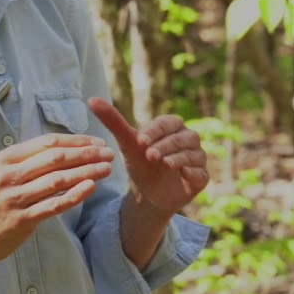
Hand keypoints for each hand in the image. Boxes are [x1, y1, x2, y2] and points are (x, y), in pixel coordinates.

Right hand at [0, 133, 113, 266]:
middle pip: (55, 158)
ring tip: (106, 169)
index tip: (99, 143)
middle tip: (109, 154)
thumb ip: (33, 160)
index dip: (76, 141)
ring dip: (86, 172)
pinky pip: (53, 205)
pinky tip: (91, 187)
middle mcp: (9, 175)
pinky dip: (74, 195)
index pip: (48, 142)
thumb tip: (71, 146)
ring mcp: (14, 198)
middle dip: (85, 154)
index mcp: (7, 158)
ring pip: (57, 180)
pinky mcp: (21, 219)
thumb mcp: (8, 173)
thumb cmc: (0, 201)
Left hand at [88, 98, 208, 214]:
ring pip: (194, 153)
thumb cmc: (141, 164)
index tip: (140, 141)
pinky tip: (184, 174)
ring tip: (165, 164)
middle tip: (150, 155)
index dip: (155, 131)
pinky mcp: (201, 178)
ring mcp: (197, 158)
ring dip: (179, 157)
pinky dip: (193, 172)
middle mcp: (188, 140)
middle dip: (166, 145)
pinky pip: (202, 173)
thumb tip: (91, 99)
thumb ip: (113, 121)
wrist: (149, 194)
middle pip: (183, 137)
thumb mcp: (127, 144)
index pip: (168, 123)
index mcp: (173, 128)